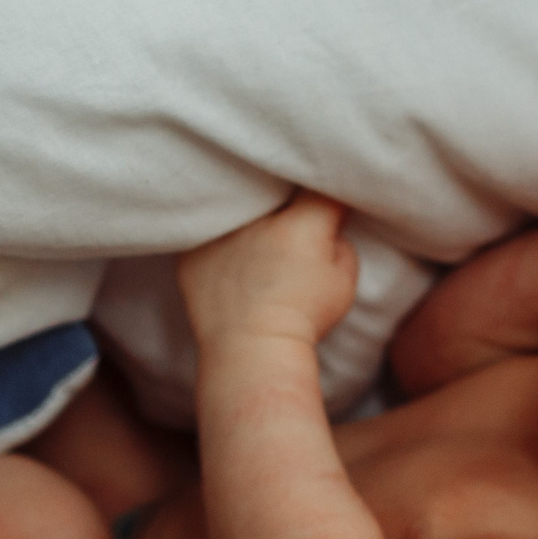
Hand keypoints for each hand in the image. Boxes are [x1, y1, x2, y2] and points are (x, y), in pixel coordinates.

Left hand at [179, 191, 360, 347]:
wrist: (252, 352)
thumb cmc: (304, 318)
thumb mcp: (344, 279)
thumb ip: (339, 240)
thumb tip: (328, 224)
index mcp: (302, 222)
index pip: (317, 186)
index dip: (323, 194)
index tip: (325, 209)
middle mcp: (257, 219)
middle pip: (272, 188)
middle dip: (283, 199)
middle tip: (289, 224)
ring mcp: (220, 233)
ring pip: (236, 206)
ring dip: (247, 216)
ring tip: (256, 240)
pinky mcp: (193, 253)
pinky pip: (206, 233)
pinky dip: (218, 241)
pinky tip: (230, 258)